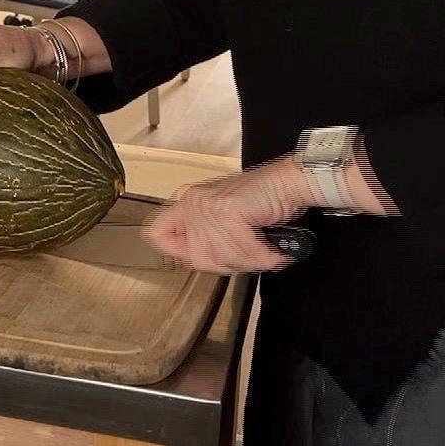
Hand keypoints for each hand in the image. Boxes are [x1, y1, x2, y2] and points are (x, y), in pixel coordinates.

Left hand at [143, 157, 316, 274]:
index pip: (158, 234)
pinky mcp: (227, 210)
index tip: (201, 255)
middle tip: (247, 253)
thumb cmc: (260, 199)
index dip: (176, 252)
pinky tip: (271, 247)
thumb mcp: (221, 215)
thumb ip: (203, 234)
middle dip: (227, 262)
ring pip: (222, 259)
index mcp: (185, 203)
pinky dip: (263, 256)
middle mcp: (190, 203)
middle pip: (196, 259)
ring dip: (249, 260)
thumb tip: (192, 260)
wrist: (286, 183)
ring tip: (262, 247)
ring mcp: (207, 207)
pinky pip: (243, 252)